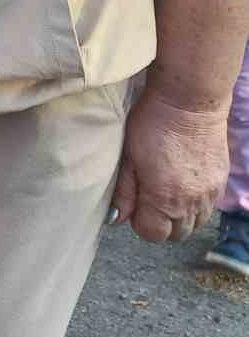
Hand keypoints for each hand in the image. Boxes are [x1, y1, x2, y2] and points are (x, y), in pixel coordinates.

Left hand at [110, 87, 227, 241]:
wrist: (189, 102)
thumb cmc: (152, 124)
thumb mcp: (129, 155)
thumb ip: (124, 191)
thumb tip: (117, 218)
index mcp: (164, 199)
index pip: (152, 234)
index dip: (139, 222)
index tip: (134, 203)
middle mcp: (191, 203)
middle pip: (175, 234)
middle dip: (159, 223)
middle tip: (148, 198)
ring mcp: (210, 195)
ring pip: (194, 224)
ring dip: (178, 216)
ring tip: (166, 190)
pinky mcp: (220, 183)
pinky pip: (208, 208)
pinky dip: (194, 204)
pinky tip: (183, 183)